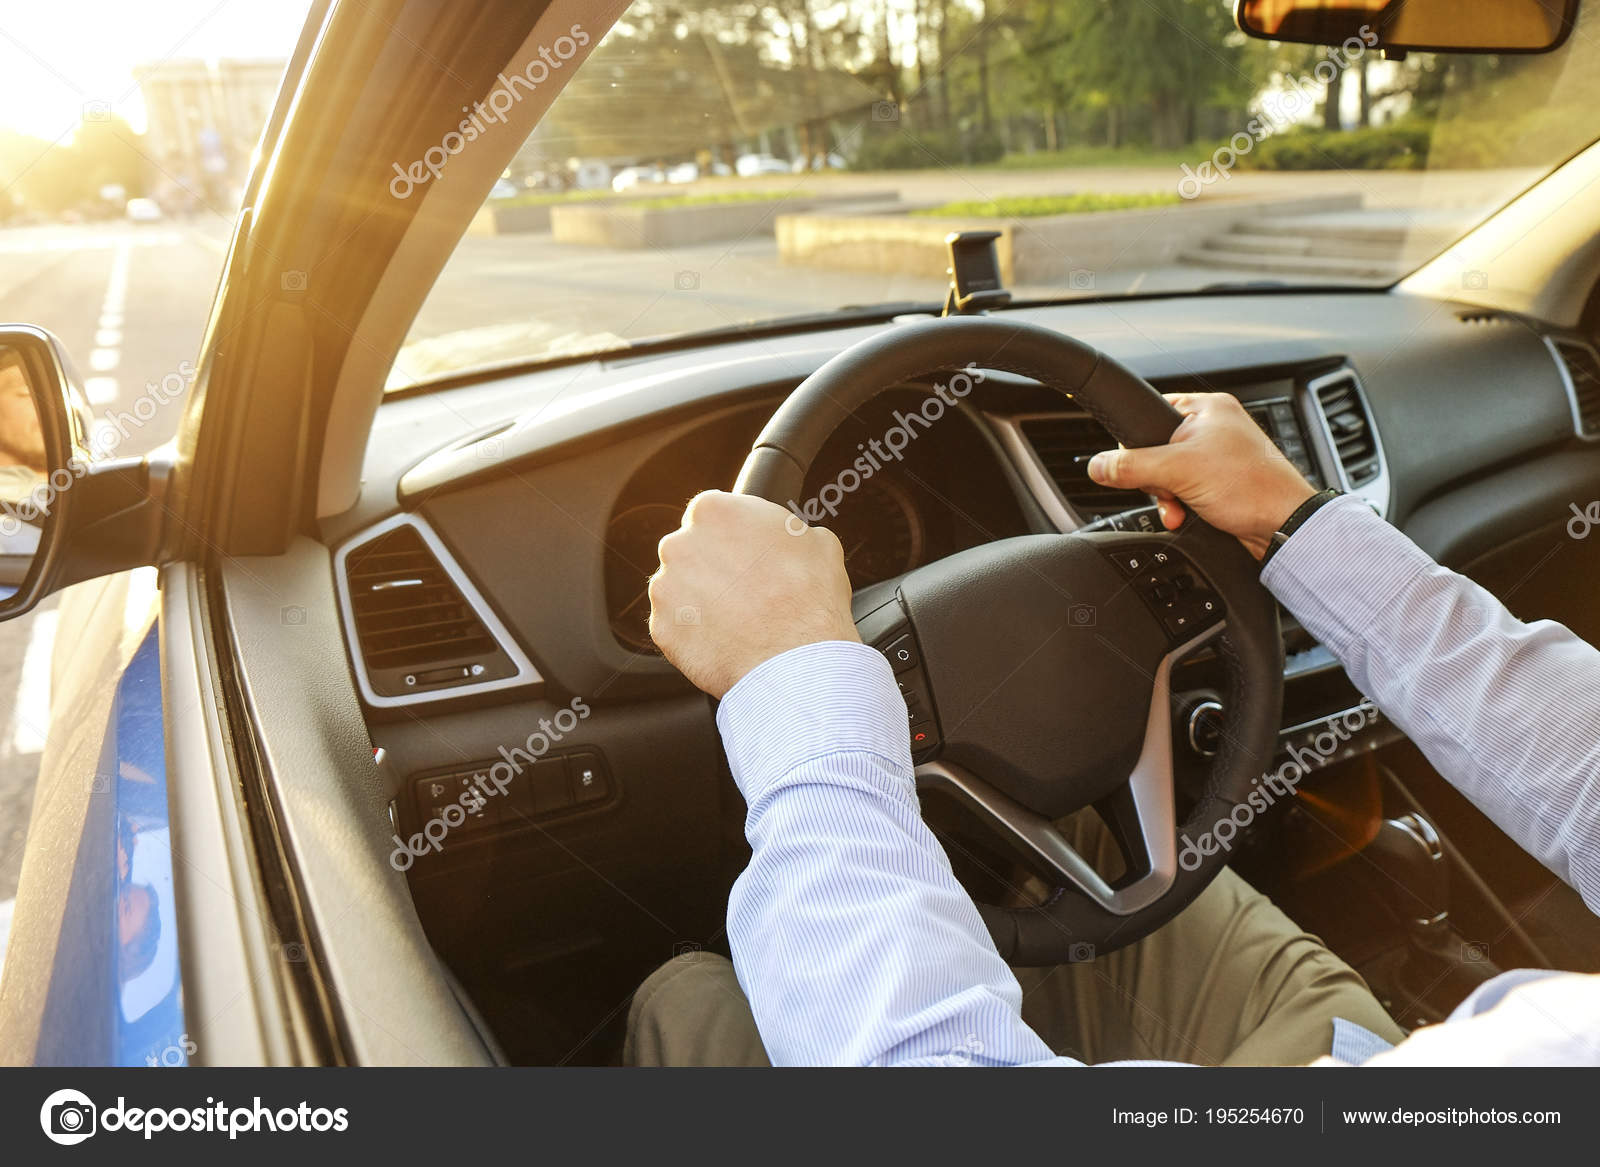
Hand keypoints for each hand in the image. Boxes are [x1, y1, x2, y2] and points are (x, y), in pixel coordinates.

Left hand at [648, 491, 859, 697]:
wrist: (796, 658)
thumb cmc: (810, 598)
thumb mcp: (818, 543)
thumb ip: (788, 532)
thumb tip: (789, 540)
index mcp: (713, 511)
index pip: (714, 515)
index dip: (734, 538)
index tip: (747, 555)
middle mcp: (678, 544)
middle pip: (691, 551)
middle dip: (713, 568)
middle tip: (747, 591)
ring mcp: (665, 588)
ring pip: (680, 590)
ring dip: (702, 601)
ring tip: (740, 621)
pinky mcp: (661, 629)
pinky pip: (677, 627)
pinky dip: (696, 634)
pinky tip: (728, 641)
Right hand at [1087, 393, 1317, 558]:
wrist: (1285, 526)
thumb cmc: (1251, 487)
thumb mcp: (1178, 472)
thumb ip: (1131, 467)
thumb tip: (1097, 466)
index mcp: (1206, 408)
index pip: (1150, 412)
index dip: (1136, 441)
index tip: (1132, 462)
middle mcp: (1214, 427)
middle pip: (1154, 449)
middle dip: (1155, 479)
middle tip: (1167, 489)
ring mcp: (1218, 456)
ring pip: (1168, 473)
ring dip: (1166, 496)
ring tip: (1178, 507)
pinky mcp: (1221, 482)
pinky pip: (1184, 489)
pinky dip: (1180, 505)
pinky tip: (1185, 515)